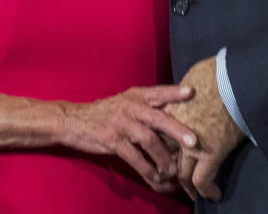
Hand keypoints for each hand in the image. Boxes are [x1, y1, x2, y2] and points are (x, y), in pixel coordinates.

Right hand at [60, 85, 197, 193]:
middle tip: (193, 141)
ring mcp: (121, 123)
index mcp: (136, 95)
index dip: (174, 92)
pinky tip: (156, 177)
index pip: (158, 91)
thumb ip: (147, 106)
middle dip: (177, 130)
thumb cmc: (106, 112)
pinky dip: (147, 168)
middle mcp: (130, 106)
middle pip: (158, 118)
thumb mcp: (125, 101)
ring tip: (174, 169)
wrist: (74, 120)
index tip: (192, 92)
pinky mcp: (111, 140)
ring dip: (163, 157)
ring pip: (148, 140)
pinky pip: (134, 157)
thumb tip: (175, 116)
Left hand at [165, 57, 243, 200]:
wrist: (233, 78)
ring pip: (182, 173)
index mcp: (170, 112)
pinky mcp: (210, 153)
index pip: (160, 138)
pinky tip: (213, 195)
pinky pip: (203, 180)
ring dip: (186, 184)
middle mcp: (175, 132)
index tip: (168, 155)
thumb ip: (183, 94)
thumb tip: (188, 93)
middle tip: (173, 180)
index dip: (163, 149)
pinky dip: (206, 190)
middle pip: (167, 158)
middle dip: (169, 171)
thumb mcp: (190, 80)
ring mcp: (191, 145)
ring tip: (192, 192)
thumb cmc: (215, 73)